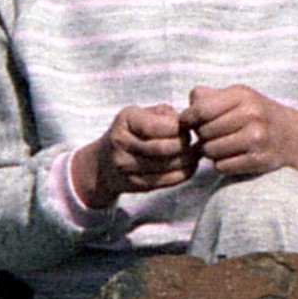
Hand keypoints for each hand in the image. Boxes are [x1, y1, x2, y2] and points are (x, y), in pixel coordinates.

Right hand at [72, 103, 195, 206]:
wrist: (103, 163)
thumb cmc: (130, 132)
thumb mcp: (140, 114)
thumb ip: (164, 114)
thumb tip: (187, 124)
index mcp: (126, 120)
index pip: (160, 126)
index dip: (180, 128)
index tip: (187, 127)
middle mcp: (122, 143)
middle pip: (164, 148)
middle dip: (185, 145)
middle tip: (193, 142)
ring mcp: (126, 166)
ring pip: (167, 166)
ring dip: (187, 160)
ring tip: (194, 154)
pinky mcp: (135, 184)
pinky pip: (166, 181)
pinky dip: (184, 174)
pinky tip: (189, 166)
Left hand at [184, 84, 297, 178]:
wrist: (293, 136)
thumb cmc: (257, 113)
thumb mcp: (238, 96)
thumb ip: (208, 97)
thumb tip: (185, 111)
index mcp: (242, 96)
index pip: (200, 110)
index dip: (188, 118)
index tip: (187, 122)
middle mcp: (250, 116)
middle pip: (203, 132)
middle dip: (201, 135)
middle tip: (208, 135)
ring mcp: (256, 139)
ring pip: (210, 151)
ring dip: (209, 151)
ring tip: (219, 145)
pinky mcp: (258, 161)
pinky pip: (221, 166)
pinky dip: (221, 163)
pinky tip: (230, 156)